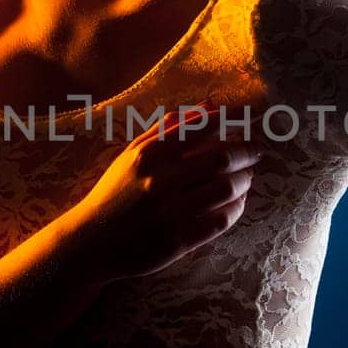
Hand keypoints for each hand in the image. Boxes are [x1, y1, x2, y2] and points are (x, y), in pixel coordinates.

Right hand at [74, 102, 265, 280]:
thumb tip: (207, 106)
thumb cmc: (115, 193)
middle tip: (255, 152)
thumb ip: (167, 129)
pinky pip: (221, 220)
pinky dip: (237, 208)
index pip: (201, 128)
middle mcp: (162, 180)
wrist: (92, 241)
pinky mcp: (179, 240)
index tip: (244, 120)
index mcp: (151, 155)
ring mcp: (171, 212)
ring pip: (226, 189)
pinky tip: (238, 203)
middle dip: (247, 152)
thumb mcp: (132, 155)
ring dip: (245, 181)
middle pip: (223, 159)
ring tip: (247, 177)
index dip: (230, 121)